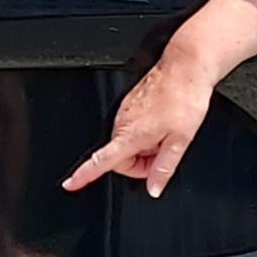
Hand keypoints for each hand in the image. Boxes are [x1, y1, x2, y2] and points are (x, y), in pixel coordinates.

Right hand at [63, 45, 220, 198]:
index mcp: (130, 135)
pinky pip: (133, 127)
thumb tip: (154, 188)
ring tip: (167, 134)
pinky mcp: (131, 103)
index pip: (100, 161)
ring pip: (129, 143)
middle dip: (140, 163)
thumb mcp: (181, 140)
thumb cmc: (184, 98)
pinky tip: (164, 122)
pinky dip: (147, 132)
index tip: (70, 183)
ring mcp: (126, 111)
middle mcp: (123, 123)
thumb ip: (165, 168)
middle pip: (121, 158)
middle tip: (162, 154)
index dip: (83, 175)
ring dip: (145, 147)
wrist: (185, 68)